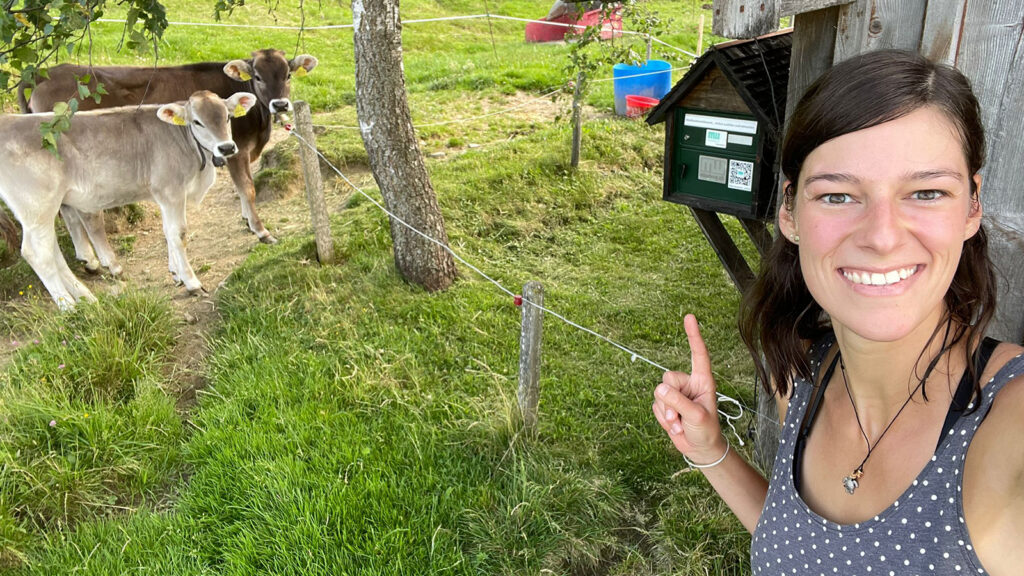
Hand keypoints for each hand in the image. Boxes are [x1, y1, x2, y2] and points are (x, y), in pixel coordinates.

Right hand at [652, 314, 726, 463]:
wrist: (700, 449)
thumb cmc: (706, 430)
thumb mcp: (696, 416)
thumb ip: (679, 402)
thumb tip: (659, 388)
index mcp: (702, 381)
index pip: (698, 354)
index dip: (693, 336)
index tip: (689, 317)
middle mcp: (688, 383)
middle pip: (668, 378)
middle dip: (671, 399)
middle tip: (680, 417)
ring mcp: (676, 394)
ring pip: (658, 393)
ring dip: (667, 412)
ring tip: (680, 424)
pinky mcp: (666, 404)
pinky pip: (655, 406)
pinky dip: (662, 419)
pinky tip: (675, 426)